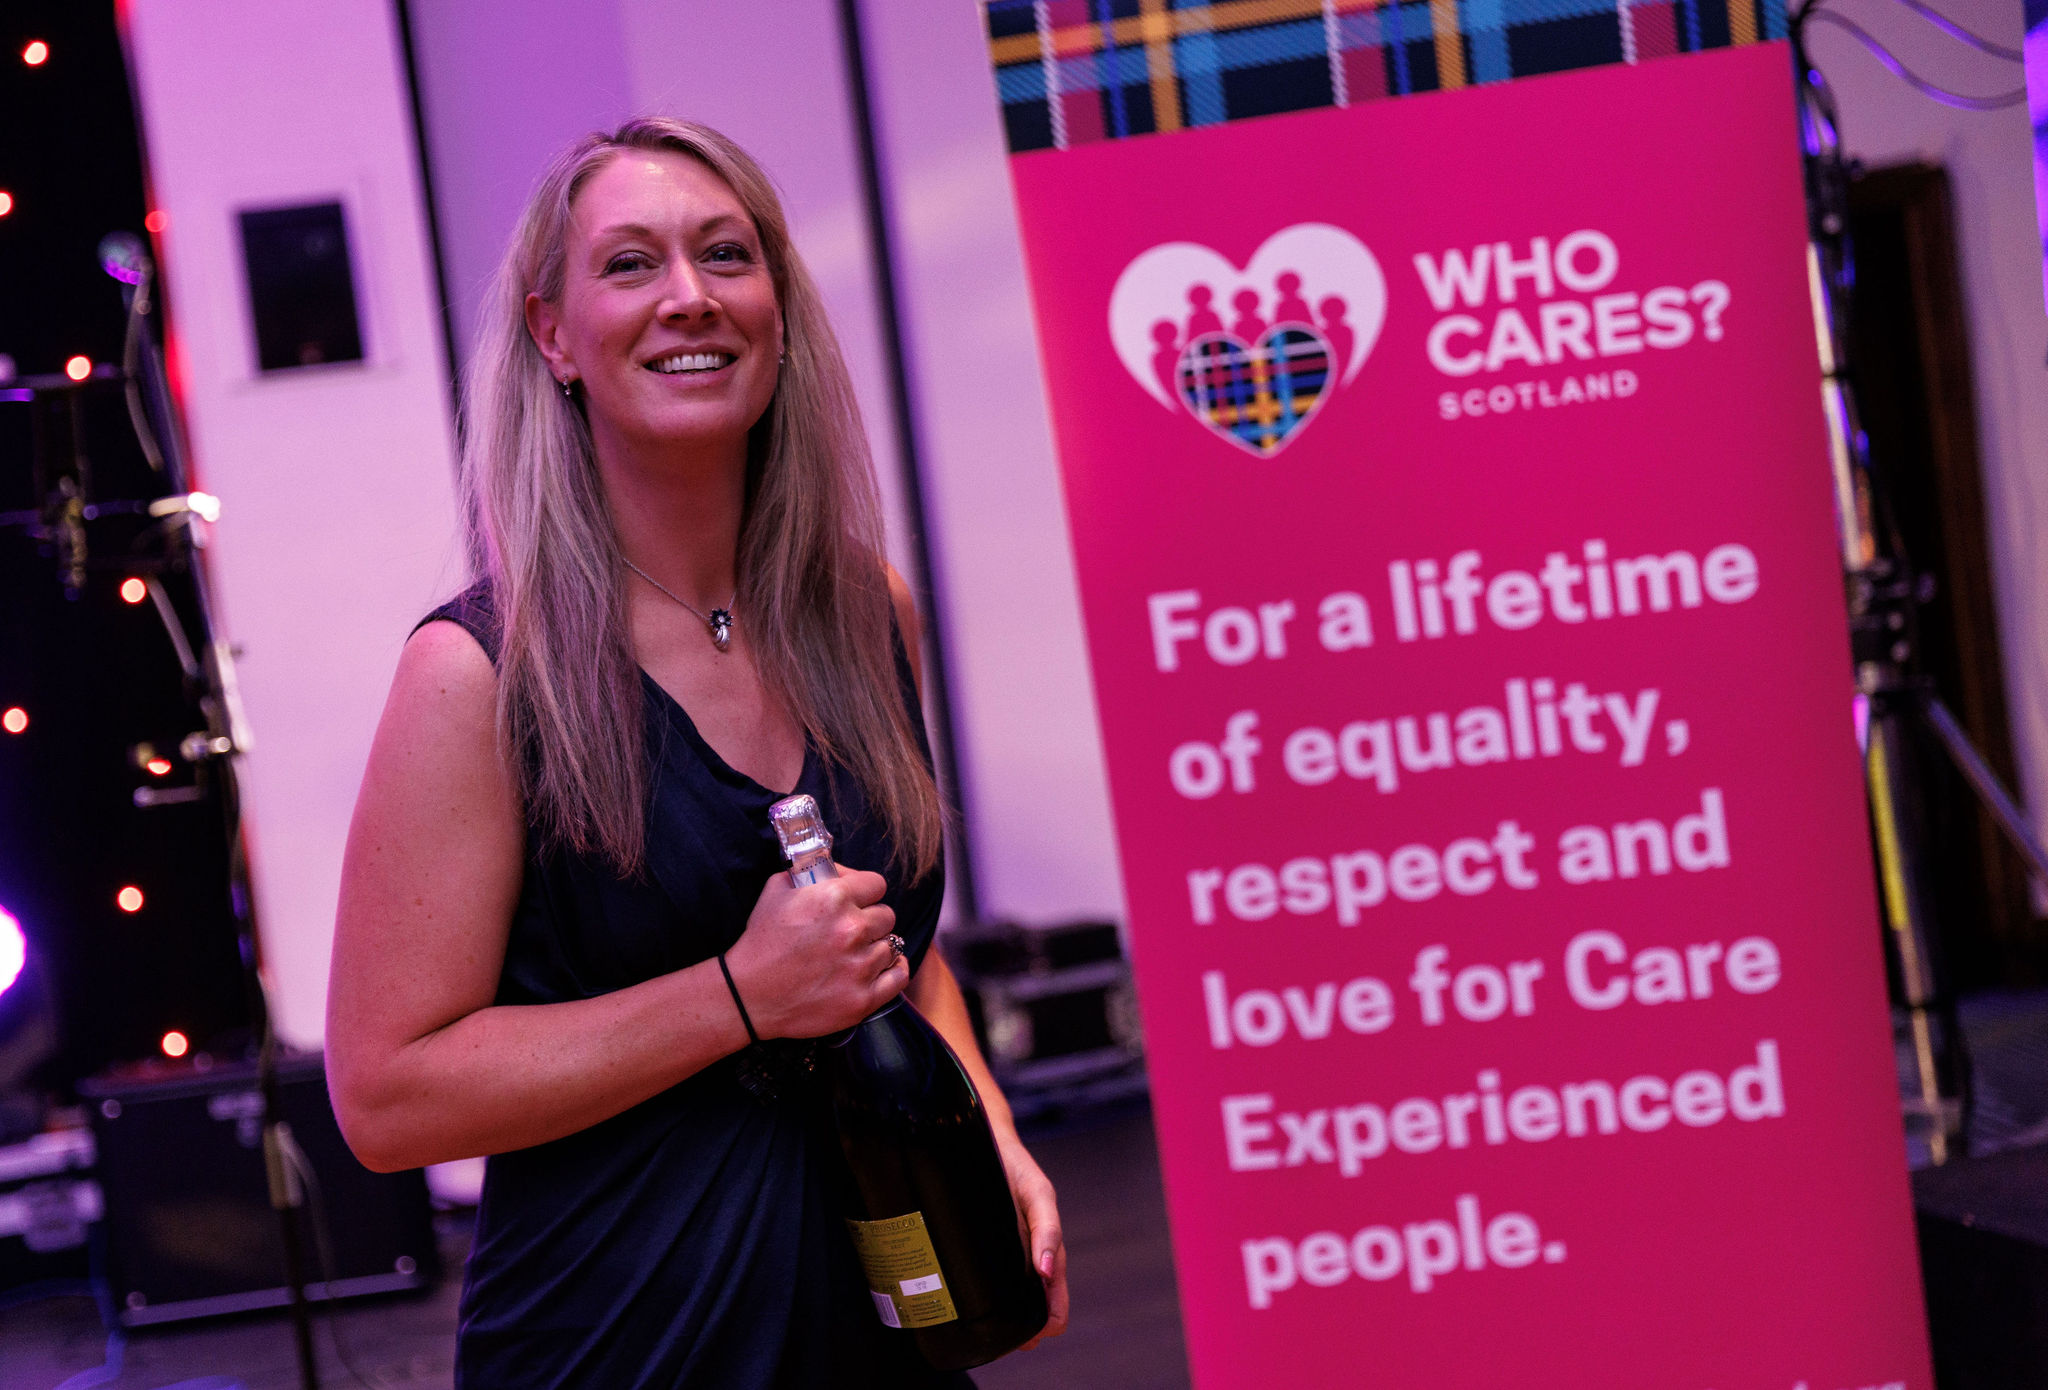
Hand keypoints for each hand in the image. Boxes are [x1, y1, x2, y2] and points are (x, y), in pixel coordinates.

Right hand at [724, 866, 905, 1039]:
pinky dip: (893, 972)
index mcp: (834, 898)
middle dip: (870, 920)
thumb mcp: (777, 889)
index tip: (857, 901)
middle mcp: (852, 930)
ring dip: (876, 947)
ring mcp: (860, 967)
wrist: (749, 994)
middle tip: (850, 930)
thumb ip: (812, 871)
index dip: (865, 892)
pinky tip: (880, 969)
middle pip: (887, 915)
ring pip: (892, 945)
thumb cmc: (761, 940)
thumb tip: (839, 870)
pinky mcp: (863, 999)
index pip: (877, 885)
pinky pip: (899, 977)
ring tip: (854, 954)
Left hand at [1001, 1137, 1067, 1348]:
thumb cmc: (1017, 1170)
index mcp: (1046, 1253)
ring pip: (1011, 1303)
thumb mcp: (1038, 1196)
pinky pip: (990, 1285)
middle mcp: (1029, 1261)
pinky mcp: (985, 1252)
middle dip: (1021, 1332)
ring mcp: (1007, 1258)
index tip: (1028, 1336)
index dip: (1045, 1327)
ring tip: (982, 1328)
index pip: (1055, 1310)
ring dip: (1004, 1319)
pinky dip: (987, 1301)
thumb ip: (1047, 1229)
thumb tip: (1046, 1271)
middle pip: (1031, 1313)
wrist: (987, 1144)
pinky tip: (970, 1305)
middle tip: (999, 1339)